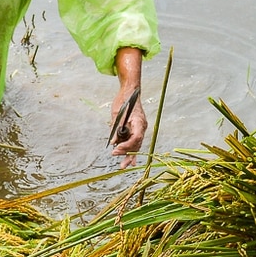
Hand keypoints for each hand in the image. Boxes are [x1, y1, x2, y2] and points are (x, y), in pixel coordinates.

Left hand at [109, 49, 145, 167]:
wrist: (130, 90)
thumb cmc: (124, 100)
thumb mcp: (117, 114)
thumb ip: (116, 129)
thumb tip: (113, 143)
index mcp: (139, 122)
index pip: (135, 139)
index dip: (126, 147)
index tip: (116, 151)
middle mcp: (142, 127)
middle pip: (137, 145)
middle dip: (129, 156)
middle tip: (122, 166)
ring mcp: (140, 128)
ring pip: (135, 145)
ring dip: (129, 155)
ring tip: (123, 165)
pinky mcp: (136, 128)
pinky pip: (133, 141)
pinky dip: (129, 148)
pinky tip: (125, 157)